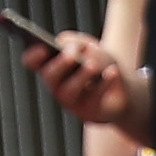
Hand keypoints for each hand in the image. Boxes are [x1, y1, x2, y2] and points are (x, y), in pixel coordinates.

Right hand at [20, 26, 135, 126]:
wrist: (123, 90)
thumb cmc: (100, 64)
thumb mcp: (88, 46)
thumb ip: (76, 42)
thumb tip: (69, 48)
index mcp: (50, 66)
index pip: (32, 61)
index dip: (33, 55)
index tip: (42, 47)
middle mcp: (56, 86)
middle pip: (50, 77)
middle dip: (60, 65)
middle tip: (70, 55)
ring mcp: (71, 102)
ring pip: (69, 91)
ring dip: (81, 76)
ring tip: (92, 65)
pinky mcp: (89, 113)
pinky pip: (94, 98)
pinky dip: (105, 84)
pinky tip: (113, 72)